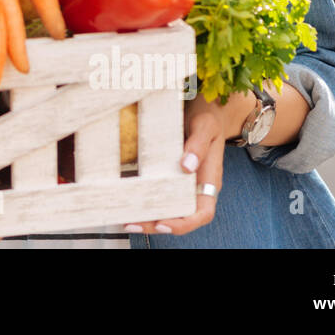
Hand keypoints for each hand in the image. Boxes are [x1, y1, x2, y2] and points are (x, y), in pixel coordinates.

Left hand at [124, 94, 226, 235]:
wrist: (204, 110)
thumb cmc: (207, 118)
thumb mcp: (206, 125)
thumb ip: (198, 144)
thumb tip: (186, 166)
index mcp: (209, 180)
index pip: (202, 212)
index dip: (184, 223)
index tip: (163, 223)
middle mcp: (195, 187)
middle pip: (180, 217)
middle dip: (156, 225)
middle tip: (131, 223)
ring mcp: (181, 183)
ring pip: (167, 209)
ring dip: (147, 217)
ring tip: (125, 220)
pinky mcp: (167, 176)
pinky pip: (157, 194)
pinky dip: (143, 201)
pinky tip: (125, 202)